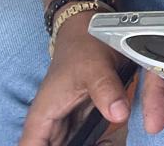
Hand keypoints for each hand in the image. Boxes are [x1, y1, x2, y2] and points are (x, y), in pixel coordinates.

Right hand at [20, 13, 129, 145]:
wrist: (91, 30)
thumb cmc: (84, 45)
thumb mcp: (96, 67)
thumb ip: (107, 91)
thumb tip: (120, 115)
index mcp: (43, 116)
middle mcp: (51, 124)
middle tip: (105, 144)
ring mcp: (67, 124)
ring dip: (91, 145)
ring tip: (109, 141)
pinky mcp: (82, 120)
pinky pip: (86, 140)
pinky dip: (100, 142)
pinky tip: (112, 137)